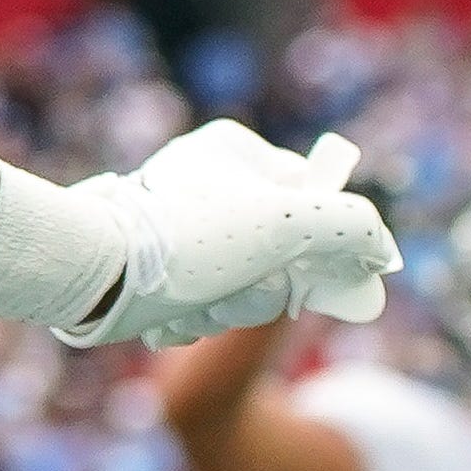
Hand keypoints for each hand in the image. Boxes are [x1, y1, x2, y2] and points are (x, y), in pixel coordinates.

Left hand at [59, 123, 398, 349]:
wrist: (92, 281)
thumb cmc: (191, 240)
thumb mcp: (289, 223)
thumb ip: (350, 225)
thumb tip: (377, 249)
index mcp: (235, 152)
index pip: (315, 196)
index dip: (326, 243)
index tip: (319, 275)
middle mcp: (206, 183)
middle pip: (281, 251)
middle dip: (263, 287)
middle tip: (236, 288)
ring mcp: (180, 227)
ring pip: (242, 284)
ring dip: (227, 309)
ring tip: (195, 301)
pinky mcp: (157, 269)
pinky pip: (202, 301)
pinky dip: (194, 318)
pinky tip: (171, 316)